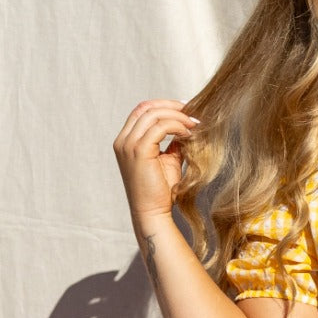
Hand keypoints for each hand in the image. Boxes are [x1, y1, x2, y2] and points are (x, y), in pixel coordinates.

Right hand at [112, 100, 200, 224]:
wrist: (152, 213)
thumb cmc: (160, 191)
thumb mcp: (168, 160)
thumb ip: (173, 142)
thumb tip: (187, 126)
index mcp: (125, 141)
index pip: (142, 111)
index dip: (164, 105)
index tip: (185, 109)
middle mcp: (123, 140)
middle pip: (146, 107)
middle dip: (172, 106)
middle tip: (193, 112)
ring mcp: (128, 145)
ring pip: (153, 114)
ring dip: (177, 116)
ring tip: (194, 124)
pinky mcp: (139, 151)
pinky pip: (160, 127)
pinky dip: (177, 126)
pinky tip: (188, 134)